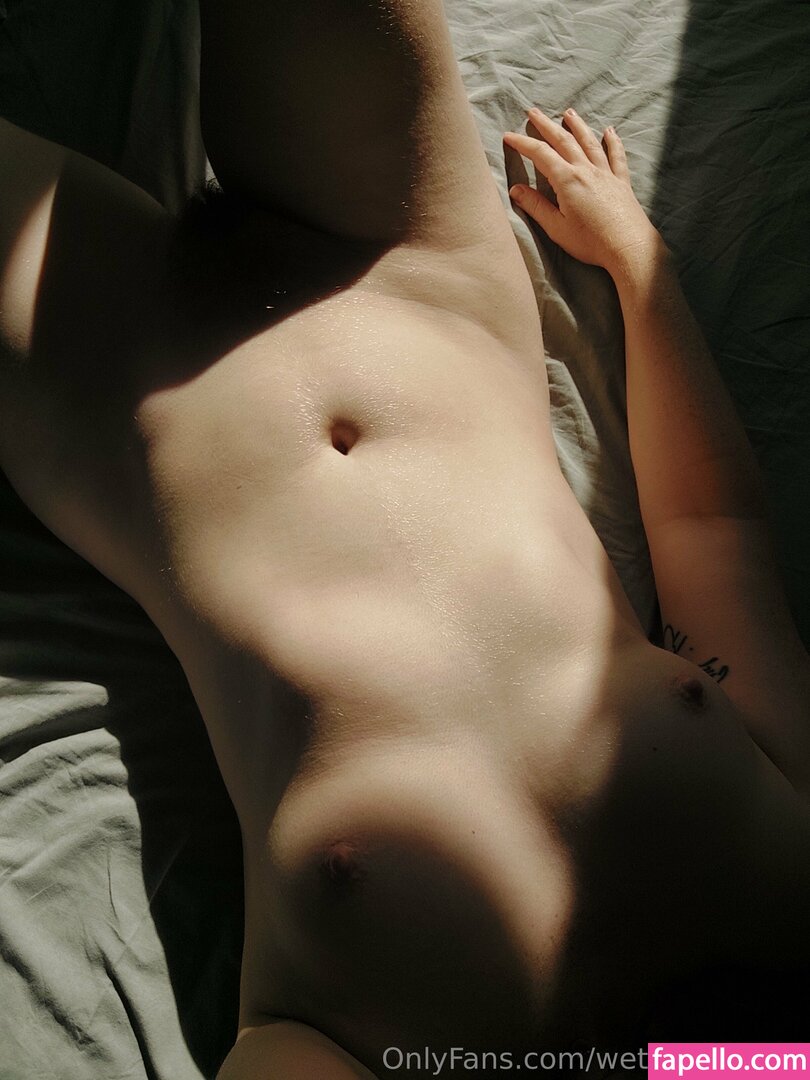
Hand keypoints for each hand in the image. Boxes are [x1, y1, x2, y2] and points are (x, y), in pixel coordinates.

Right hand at [503, 107, 661, 275]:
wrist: (628, 247)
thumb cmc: (591, 242)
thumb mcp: (557, 228)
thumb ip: (536, 207)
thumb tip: (515, 190)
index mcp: (567, 180)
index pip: (540, 154)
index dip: (523, 143)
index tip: (509, 135)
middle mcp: (587, 170)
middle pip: (564, 140)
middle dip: (546, 125)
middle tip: (534, 112)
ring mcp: (606, 173)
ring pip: (589, 142)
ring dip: (577, 125)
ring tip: (568, 112)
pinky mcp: (621, 181)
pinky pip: (616, 155)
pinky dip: (612, 141)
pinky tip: (609, 131)